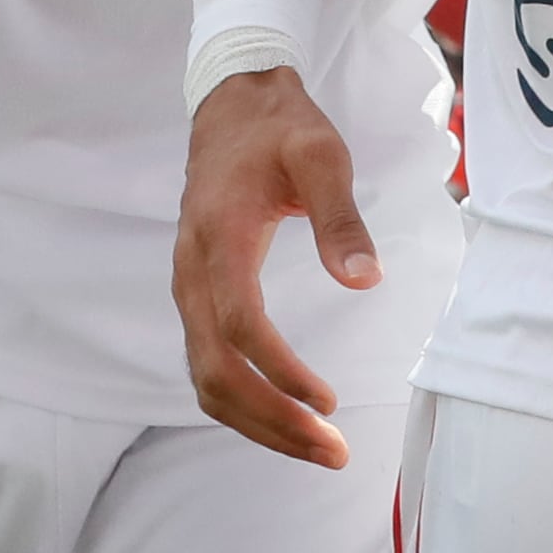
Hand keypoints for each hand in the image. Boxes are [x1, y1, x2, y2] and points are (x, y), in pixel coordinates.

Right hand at [172, 64, 378, 467]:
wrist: (232, 103)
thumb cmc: (280, 128)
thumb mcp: (321, 155)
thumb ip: (341, 218)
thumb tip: (365, 283)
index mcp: (219, 235)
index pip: (240, 323)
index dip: (281, 371)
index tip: (329, 402)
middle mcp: (191, 270)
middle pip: (215, 370)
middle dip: (273, 420)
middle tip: (334, 450)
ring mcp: (188, 286)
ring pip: (205, 378)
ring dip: (258, 422)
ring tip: (318, 446)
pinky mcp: (196, 294)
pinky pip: (208, 364)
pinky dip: (243, 403)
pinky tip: (287, 416)